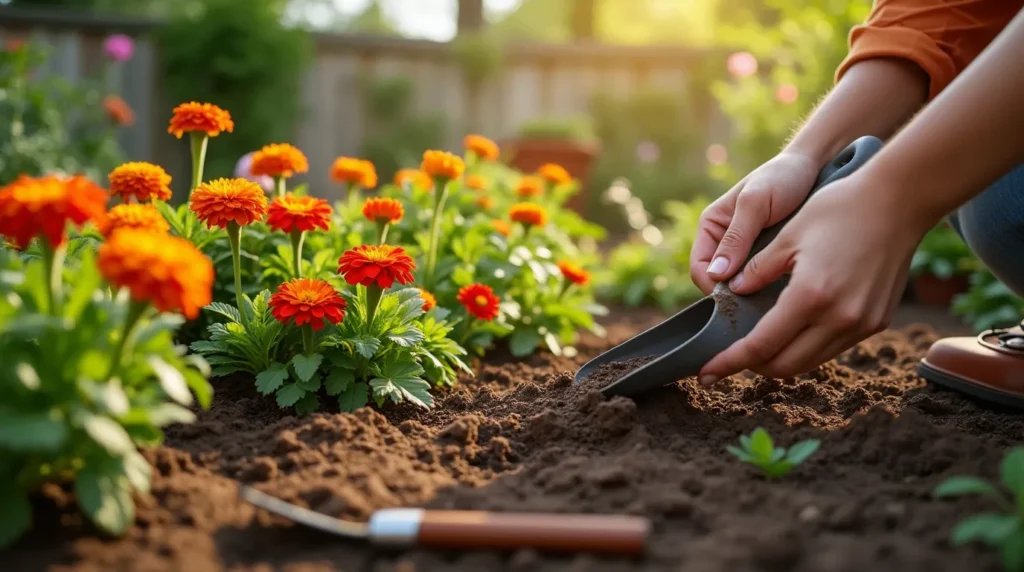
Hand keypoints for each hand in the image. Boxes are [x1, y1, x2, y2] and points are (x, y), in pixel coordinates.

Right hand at [690, 152, 821, 293]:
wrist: (813, 168)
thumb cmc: (781, 178)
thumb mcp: (756, 204)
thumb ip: (736, 238)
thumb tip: (716, 274)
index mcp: (711, 227)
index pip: (699, 268)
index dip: (712, 285)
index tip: (737, 294)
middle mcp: (723, 242)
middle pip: (717, 281)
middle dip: (733, 293)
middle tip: (759, 299)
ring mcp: (745, 252)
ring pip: (738, 284)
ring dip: (752, 292)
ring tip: (773, 295)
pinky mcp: (766, 257)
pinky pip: (759, 280)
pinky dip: (767, 288)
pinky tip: (783, 289)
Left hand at [698, 172, 928, 383]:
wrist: (900, 201)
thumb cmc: (840, 208)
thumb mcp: (788, 235)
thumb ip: (757, 269)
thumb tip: (731, 292)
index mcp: (811, 296)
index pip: (761, 346)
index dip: (730, 362)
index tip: (707, 372)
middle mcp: (839, 318)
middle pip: (785, 365)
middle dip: (752, 366)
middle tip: (729, 358)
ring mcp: (862, 324)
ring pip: (811, 361)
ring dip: (780, 359)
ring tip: (756, 347)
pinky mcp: (877, 322)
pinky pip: (833, 347)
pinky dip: (807, 347)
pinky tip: (791, 332)